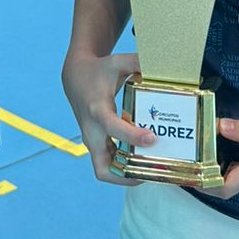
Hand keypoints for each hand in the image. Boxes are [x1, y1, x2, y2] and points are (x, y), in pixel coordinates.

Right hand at [61, 49, 152, 184]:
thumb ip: (139, 62)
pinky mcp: (95, 145)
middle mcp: (92, 130)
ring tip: (153, 171)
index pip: (112, 128)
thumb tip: (163, 65)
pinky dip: (124, 169)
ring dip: (127, 176)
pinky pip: (108, 165)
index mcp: (97, 109)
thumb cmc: (100, 70)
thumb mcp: (118, 62)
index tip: (152, 137)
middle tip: (153, 170)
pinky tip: (145, 163)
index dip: (132, 136)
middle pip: (103, 166)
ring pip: (104, 171)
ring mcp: (92, 141)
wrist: (75, 78)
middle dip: (127, 174)